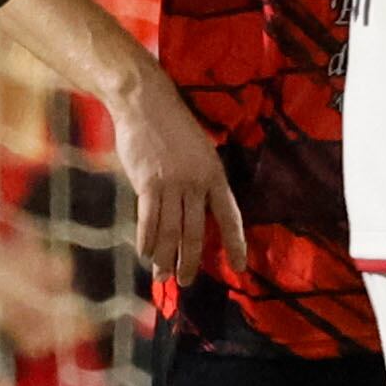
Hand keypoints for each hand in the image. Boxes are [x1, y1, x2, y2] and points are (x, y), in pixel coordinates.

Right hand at [105, 80, 247, 286]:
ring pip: (171, 231)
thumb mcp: (198, 150)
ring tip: (163, 276)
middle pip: (195, 232)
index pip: (229, 217)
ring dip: (166, 257)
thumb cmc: (171, 125)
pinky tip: (145, 253)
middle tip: (186, 282)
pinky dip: (147, 240)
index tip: (240, 268)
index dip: (235, 244)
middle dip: (191, 261)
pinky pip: (149, 219)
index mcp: (215, 174)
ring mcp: (172, 183)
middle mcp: (197, 182)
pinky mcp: (147, 182)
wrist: (146, 103)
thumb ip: (199, 179)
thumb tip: (193, 209)